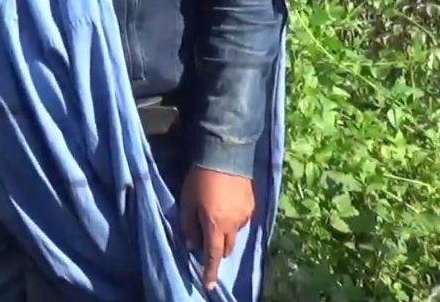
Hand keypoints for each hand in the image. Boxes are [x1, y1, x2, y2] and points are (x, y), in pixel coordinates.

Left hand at [179, 166, 253, 290]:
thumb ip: (188, 225)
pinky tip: (225, 207)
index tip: (208, 286)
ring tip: (214, 218)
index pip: (213, 255)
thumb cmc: (200, 179)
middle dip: (217, 250)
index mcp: (216, 225)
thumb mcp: (187, 202)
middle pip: (226, 248)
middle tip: (205, 241)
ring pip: (235, 234)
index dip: (210, 272)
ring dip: (225, 234)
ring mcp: (246, 215)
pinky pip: (242, 220)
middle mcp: (234, 224)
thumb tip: (191, 244)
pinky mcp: (252, 204)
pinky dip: (233, 220)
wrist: (225, 154)